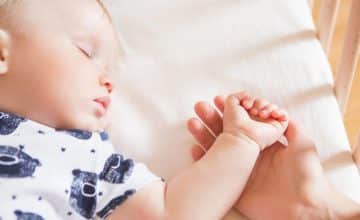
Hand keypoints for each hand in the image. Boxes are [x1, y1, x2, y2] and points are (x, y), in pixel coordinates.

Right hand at [187, 94, 332, 219]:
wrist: (303, 207)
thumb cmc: (306, 175)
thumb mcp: (303, 144)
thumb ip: (291, 127)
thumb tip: (280, 111)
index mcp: (262, 144)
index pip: (241, 123)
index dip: (230, 111)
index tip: (219, 100)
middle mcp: (248, 155)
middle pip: (225, 132)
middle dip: (212, 118)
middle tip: (201, 106)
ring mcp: (239, 169)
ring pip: (216, 148)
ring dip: (203, 134)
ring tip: (193, 122)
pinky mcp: (232, 185)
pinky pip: (213, 169)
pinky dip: (201, 158)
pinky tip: (193, 147)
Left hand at [217, 91, 287, 149]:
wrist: (241, 135)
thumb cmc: (234, 122)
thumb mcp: (230, 103)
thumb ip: (237, 95)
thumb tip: (246, 94)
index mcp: (247, 115)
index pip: (253, 101)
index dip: (250, 99)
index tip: (245, 104)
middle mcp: (258, 120)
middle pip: (263, 102)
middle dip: (259, 103)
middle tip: (252, 111)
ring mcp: (268, 124)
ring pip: (273, 107)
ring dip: (267, 107)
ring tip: (260, 115)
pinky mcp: (278, 128)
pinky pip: (284, 114)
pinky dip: (279, 111)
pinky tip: (271, 115)